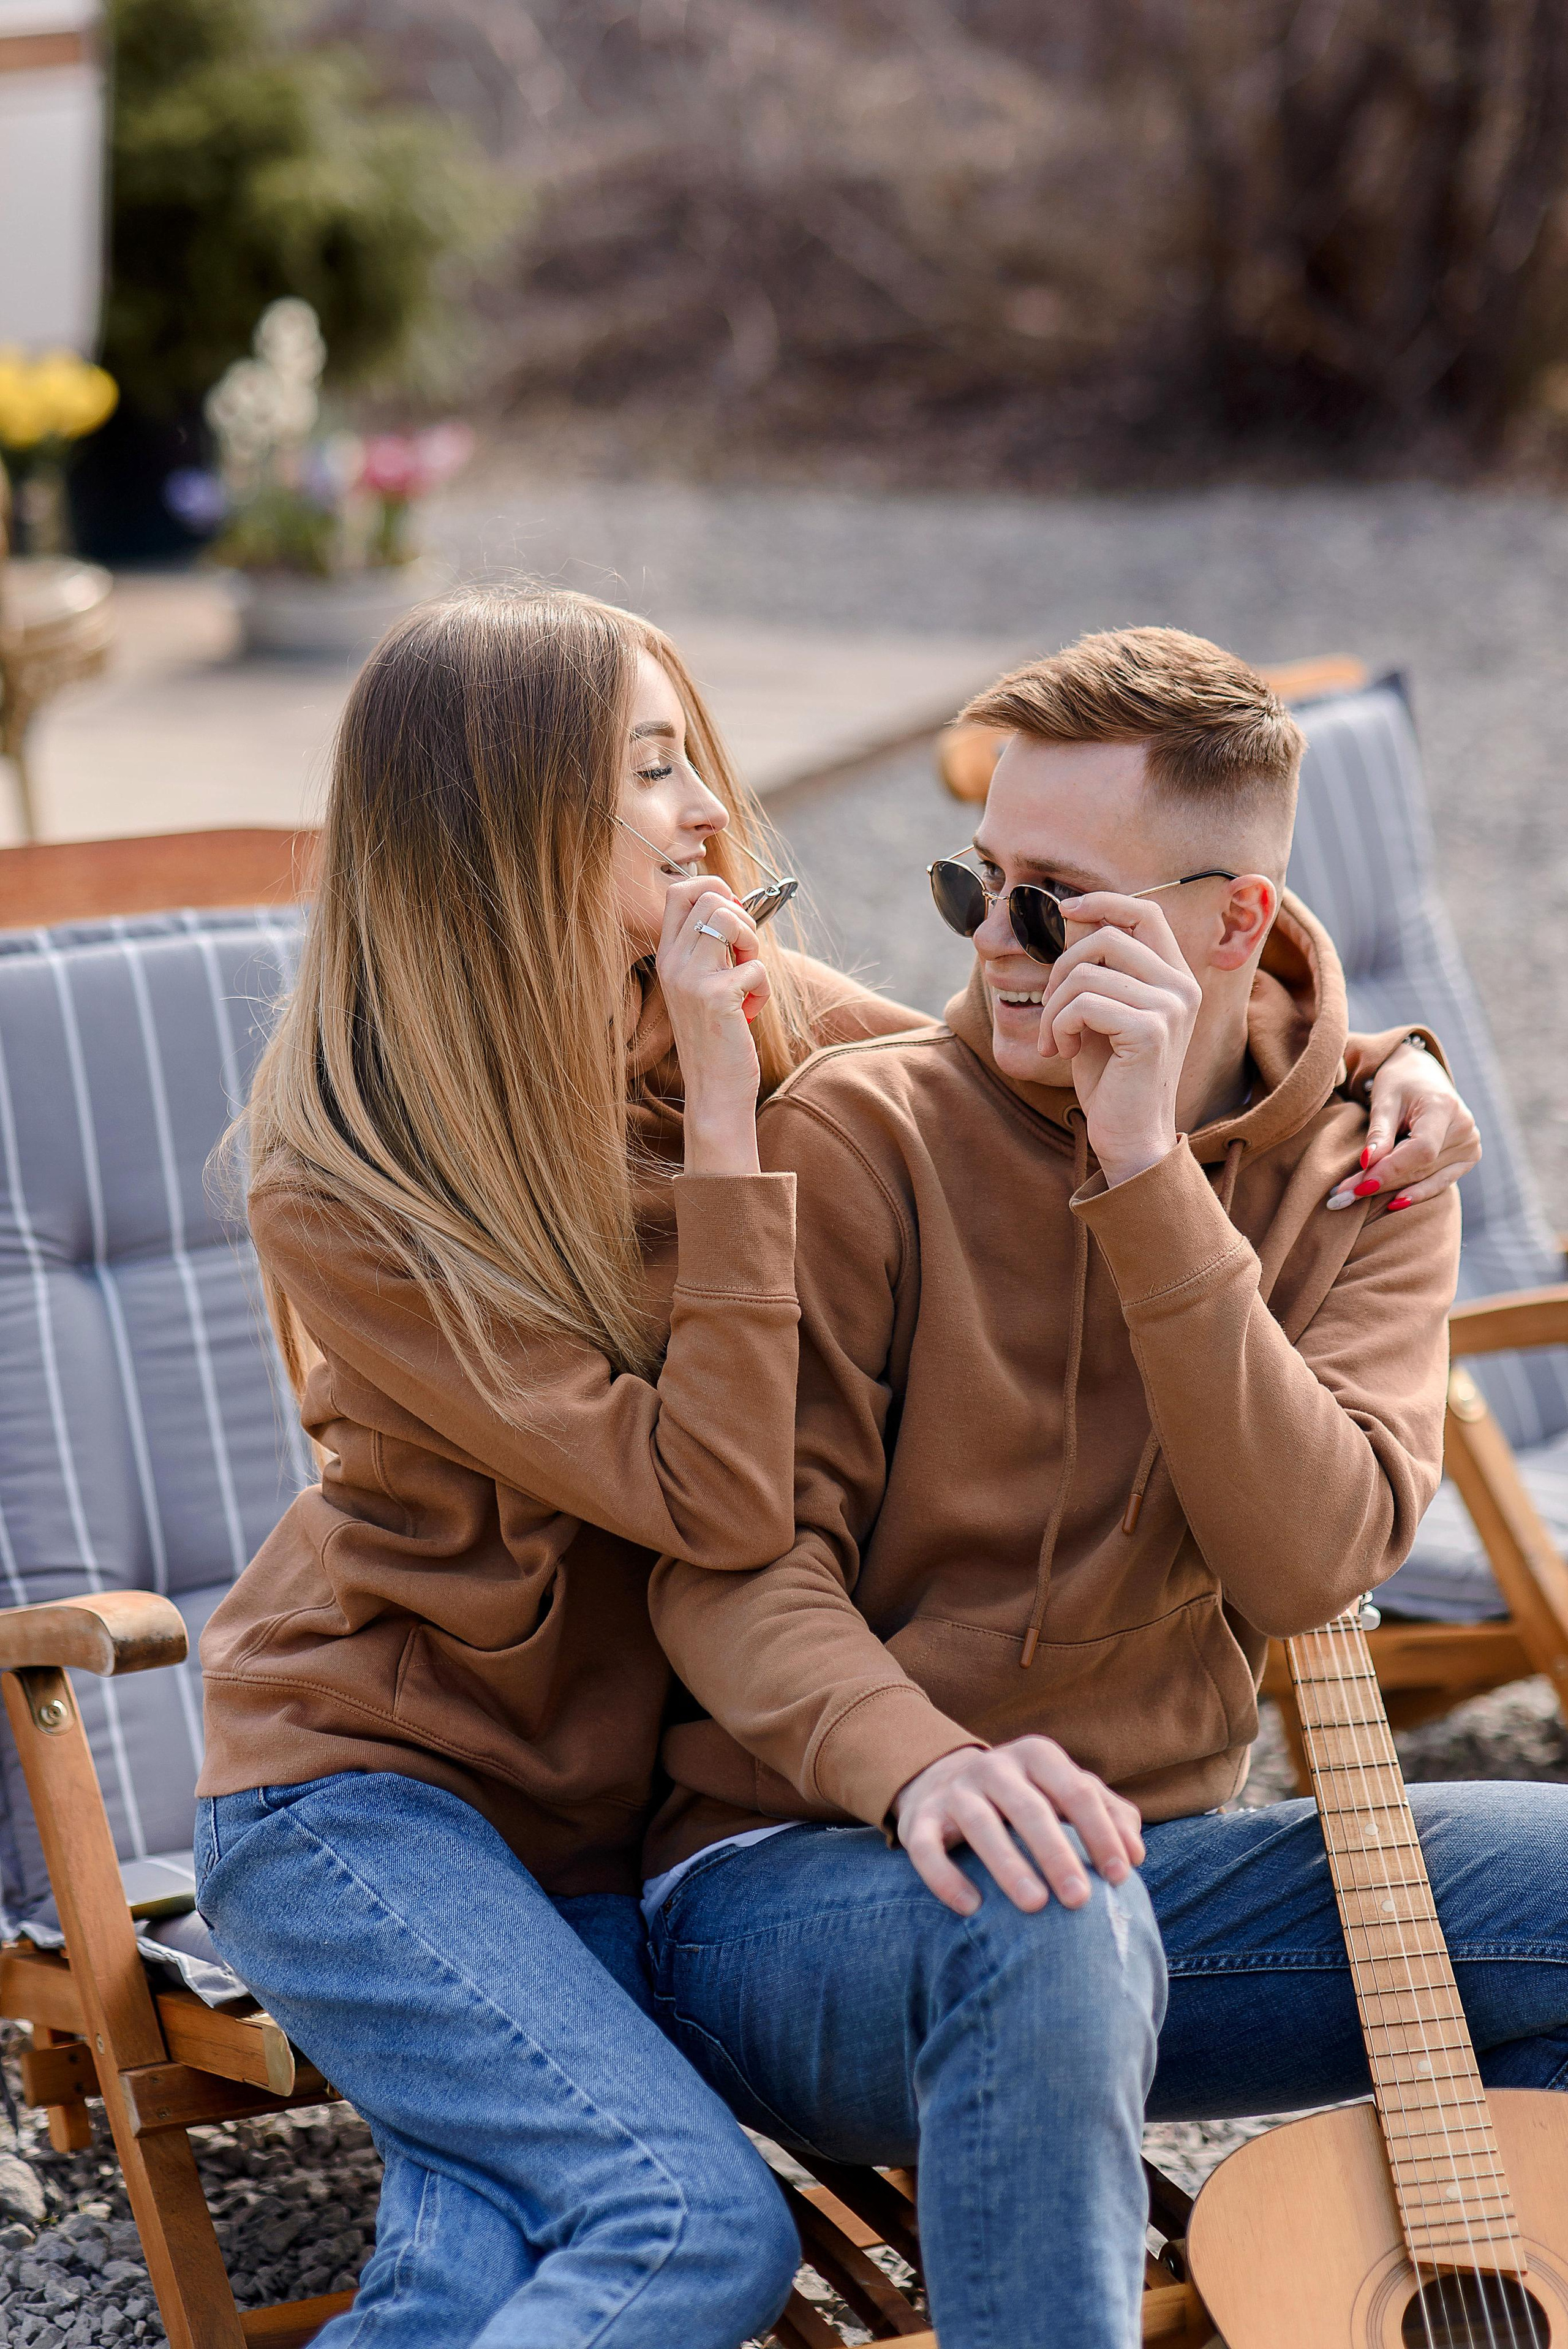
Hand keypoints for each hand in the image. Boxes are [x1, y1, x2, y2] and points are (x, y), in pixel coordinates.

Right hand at [656, 877, 770, 1176]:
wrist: (713, 1090)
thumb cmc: (717, 1037)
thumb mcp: (704, 986)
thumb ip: (712, 950)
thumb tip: (737, 909)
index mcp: (667, 956)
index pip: (679, 892)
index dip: (714, 889)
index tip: (734, 916)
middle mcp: (672, 963)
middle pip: (712, 899)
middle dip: (743, 920)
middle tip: (744, 957)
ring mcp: (691, 979)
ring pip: (731, 919)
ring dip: (753, 945)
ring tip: (748, 977)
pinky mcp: (716, 997)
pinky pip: (756, 966)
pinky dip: (764, 988)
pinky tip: (751, 1012)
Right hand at [892, 1737, 1145, 1916]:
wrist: (946, 1782)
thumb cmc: (1028, 1797)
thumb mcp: (1066, 1792)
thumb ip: (1108, 1813)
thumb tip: (1135, 1853)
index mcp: (1037, 1756)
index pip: (1077, 1791)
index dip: (1101, 1833)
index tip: (1121, 1876)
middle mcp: (994, 1767)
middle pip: (1029, 1808)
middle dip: (1058, 1854)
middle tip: (1080, 1901)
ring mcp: (955, 1791)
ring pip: (980, 1824)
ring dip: (1008, 1865)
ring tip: (1035, 1906)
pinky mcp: (918, 1818)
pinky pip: (925, 1847)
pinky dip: (945, 1876)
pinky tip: (970, 1907)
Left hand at [1039, 894, 1200, 1185]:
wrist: (1128, 1138)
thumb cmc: (1111, 1079)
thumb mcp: (1102, 1014)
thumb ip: (1098, 971)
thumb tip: (1072, 917)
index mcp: (1175, 978)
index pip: (1145, 912)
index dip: (1102, 902)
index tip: (1064, 911)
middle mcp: (1181, 987)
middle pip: (1106, 937)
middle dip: (1060, 969)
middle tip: (1050, 1010)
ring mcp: (1170, 1007)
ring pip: (1086, 972)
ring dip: (1054, 1006)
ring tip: (1055, 1039)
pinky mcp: (1151, 1031)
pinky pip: (1083, 1003)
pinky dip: (1058, 1026)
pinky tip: (1061, 1052)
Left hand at [1326, 1040, 1481, 1213]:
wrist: (1423, 1075)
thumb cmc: (1400, 1082)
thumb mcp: (1384, 1100)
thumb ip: (1378, 1133)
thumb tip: (1366, 1165)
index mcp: (1445, 1108)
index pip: (1420, 1150)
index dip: (1390, 1170)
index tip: (1358, 1185)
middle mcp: (1464, 1130)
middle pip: (1420, 1168)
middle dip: (1380, 1183)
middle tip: (1342, 1195)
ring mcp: (1470, 1146)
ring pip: (1426, 1179)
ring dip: (1390, 1191)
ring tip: (1353, 1198)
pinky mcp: (1467, 1158)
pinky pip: (1439, 1183)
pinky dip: (1414, 1192)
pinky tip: (1392, 1204)